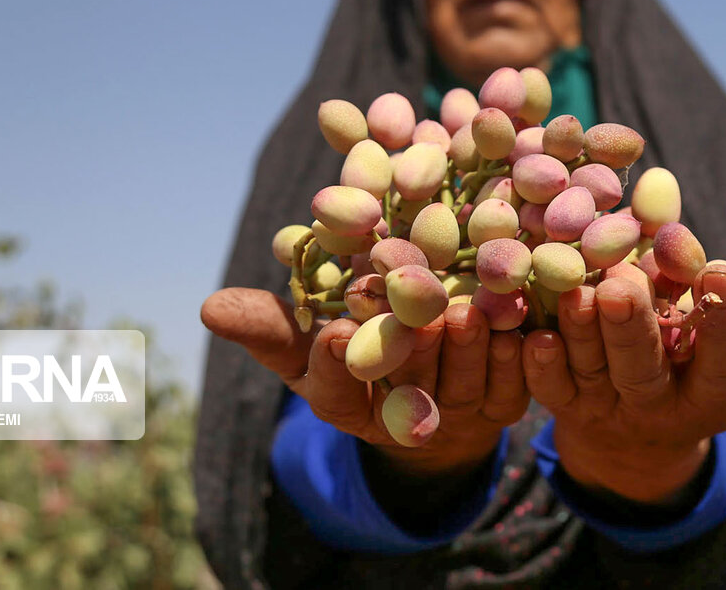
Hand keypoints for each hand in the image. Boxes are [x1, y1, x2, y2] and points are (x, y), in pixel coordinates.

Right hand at [200, 289, 529, 481]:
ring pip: (463, 386)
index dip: (334, 366)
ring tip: (465, 310)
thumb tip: (209, 307)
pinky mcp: (504, 406)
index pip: (335, 390)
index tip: (332, 333)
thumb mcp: (305, 335)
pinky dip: (515, 356)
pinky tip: (516, 322)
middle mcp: (401, 418)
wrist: (431, 363)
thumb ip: (269, 323)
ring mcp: (457, 415)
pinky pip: (513, 386)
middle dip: (411, 352)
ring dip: (466, 352)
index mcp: (346, 402)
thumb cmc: (354, 341)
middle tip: (415, 315)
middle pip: (406, 386)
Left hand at [520, 261, 725, 506]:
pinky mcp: (567, 408)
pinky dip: (539, 366)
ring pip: (593, 373)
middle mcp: (663, 406)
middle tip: (623, 282)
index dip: (725, 320)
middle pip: (646, 370)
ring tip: (576, 289)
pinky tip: (531, 336)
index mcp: (720, 391)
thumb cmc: (708, 364)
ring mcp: (611, 409)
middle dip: (635, 328)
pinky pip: (549, 390)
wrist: (642, 433)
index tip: (719, 269)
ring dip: (583, 333)